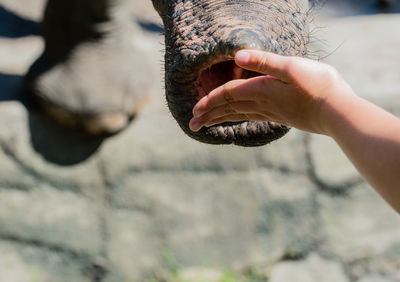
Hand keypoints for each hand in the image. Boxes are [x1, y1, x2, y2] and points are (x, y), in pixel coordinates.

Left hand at [189, 50, 352, 134]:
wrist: (338, 112)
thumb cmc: (317, 86)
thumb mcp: (290, 67)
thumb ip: (263, 61)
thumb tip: (237, 55)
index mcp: (261, 90)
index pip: (227, 95)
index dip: (209, 101)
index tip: (193, 110)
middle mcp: (262, 104)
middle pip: (229, 109)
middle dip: (208, 115)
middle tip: (192, 125)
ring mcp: (272, 112)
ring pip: (238, 115)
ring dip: (221, 119)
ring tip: (207, 125)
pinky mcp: (281, 116)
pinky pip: (252, 117)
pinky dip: (238, 118)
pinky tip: (239, 119)